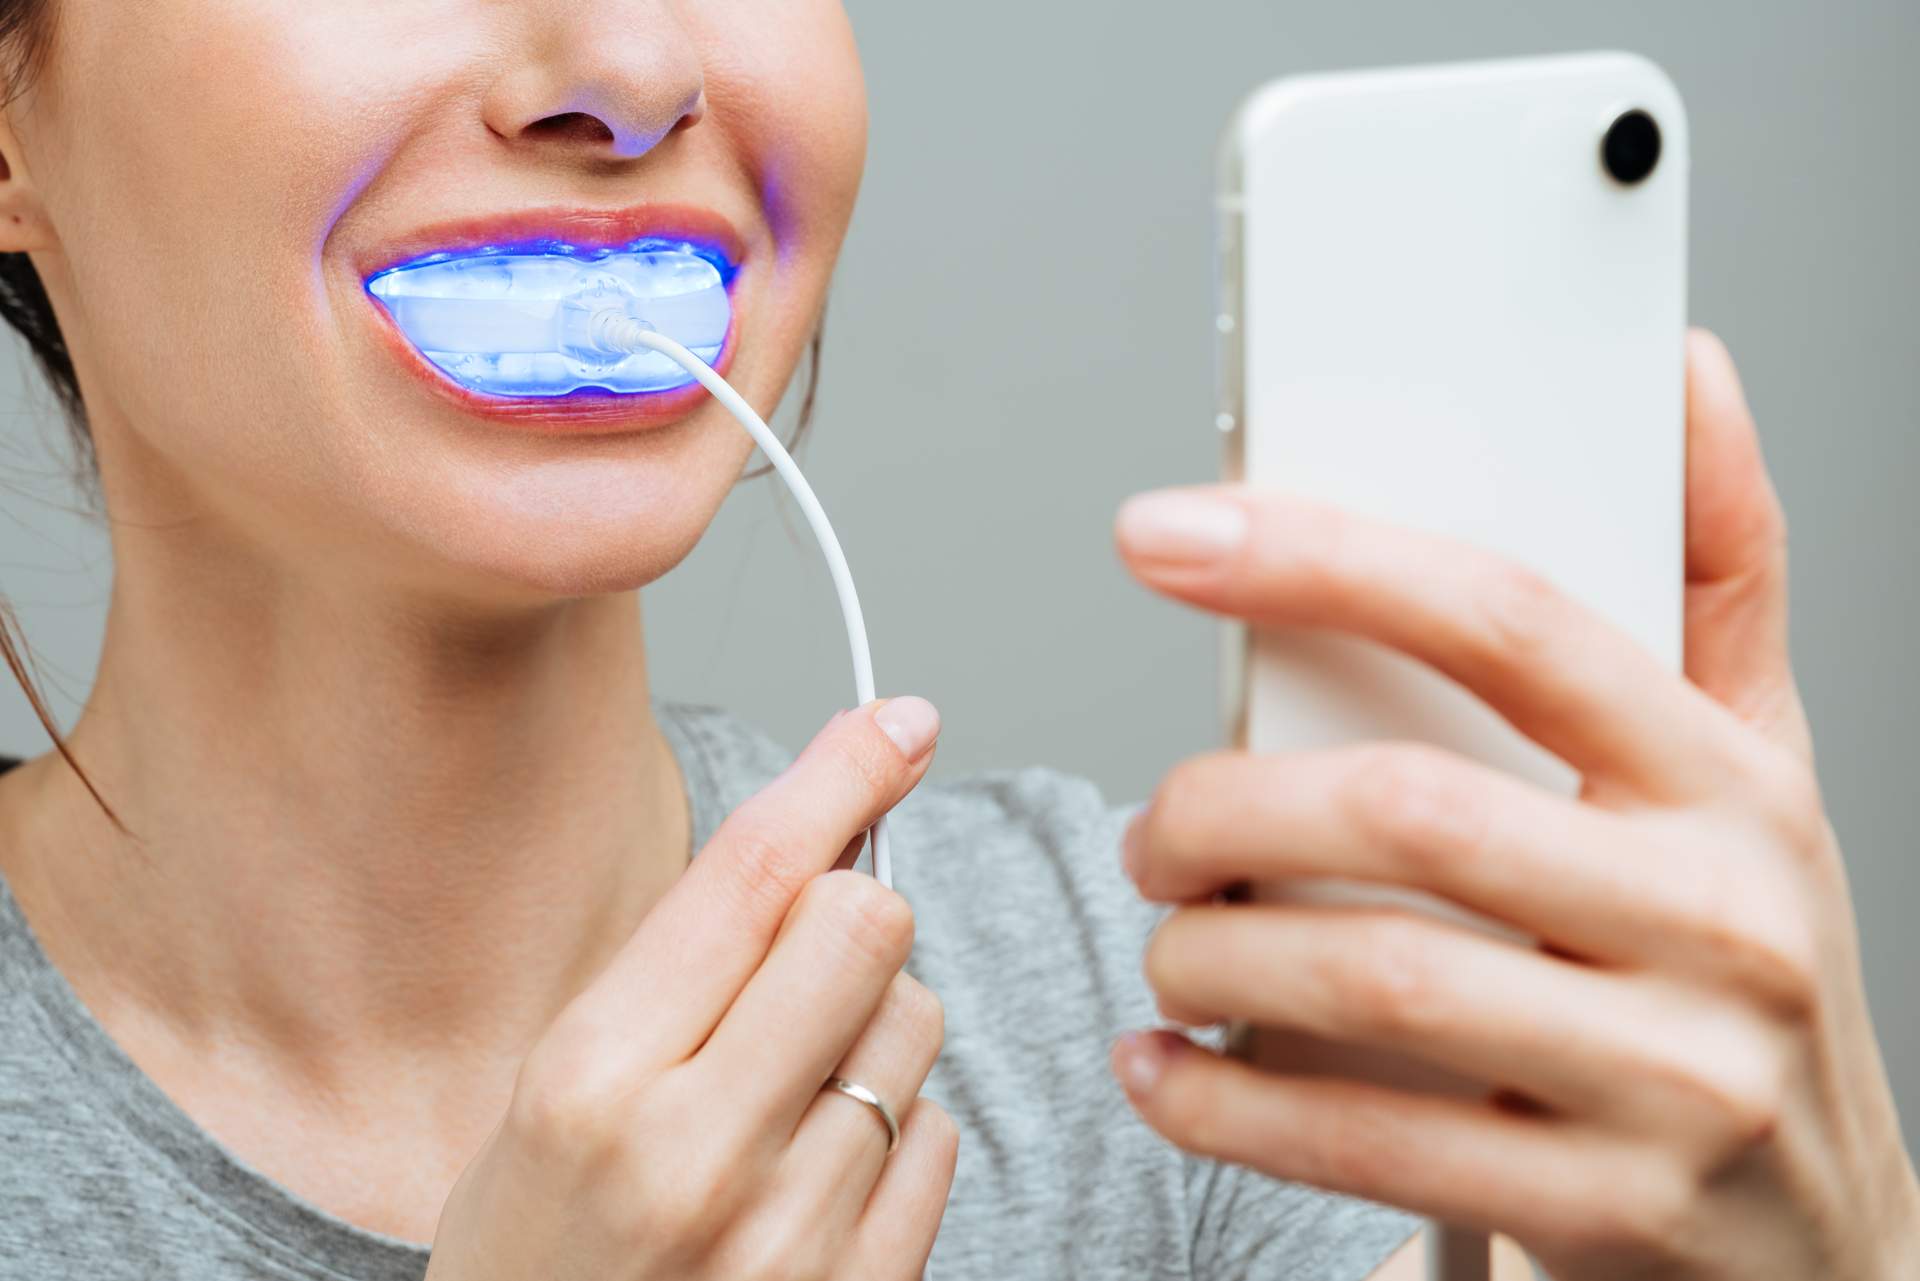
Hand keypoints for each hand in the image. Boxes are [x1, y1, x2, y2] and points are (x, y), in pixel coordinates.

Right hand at [424, 698, 954, 1280]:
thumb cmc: (545, 1240)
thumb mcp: (557, 1089)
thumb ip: (685, 970)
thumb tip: (832, 836)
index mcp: (590, 1075)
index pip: (753, 874)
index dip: (839, 771)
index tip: (899, 720)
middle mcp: (692, 1150)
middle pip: (866, 926)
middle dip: (852, 917)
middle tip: (808, 961)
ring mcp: (788, 1234)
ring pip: (916, 1027)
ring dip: (873, 1034)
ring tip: (788, 1099)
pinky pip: (941, 1138)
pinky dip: (897, 1132)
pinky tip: (820, 1176)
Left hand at [1107, 331, 1919, 1279]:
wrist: (1822, 1242)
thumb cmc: (1739, 968)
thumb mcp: (1757, 763)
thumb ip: (1715, 570)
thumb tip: (1684, 373)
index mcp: (1732, 779)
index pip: (1505, 623)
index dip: (1319, 559)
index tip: (1169, 536)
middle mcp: (1720, 917)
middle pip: (1402, 809)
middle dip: (1221, 810)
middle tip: (1156, 830)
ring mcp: (1677, 1075)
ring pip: (1370, 976)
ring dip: (1209, 955)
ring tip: (1167, 943)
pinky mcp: (1611, 1210)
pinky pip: (1364, 1141)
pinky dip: (1224, 1103)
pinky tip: (1169, 1071)